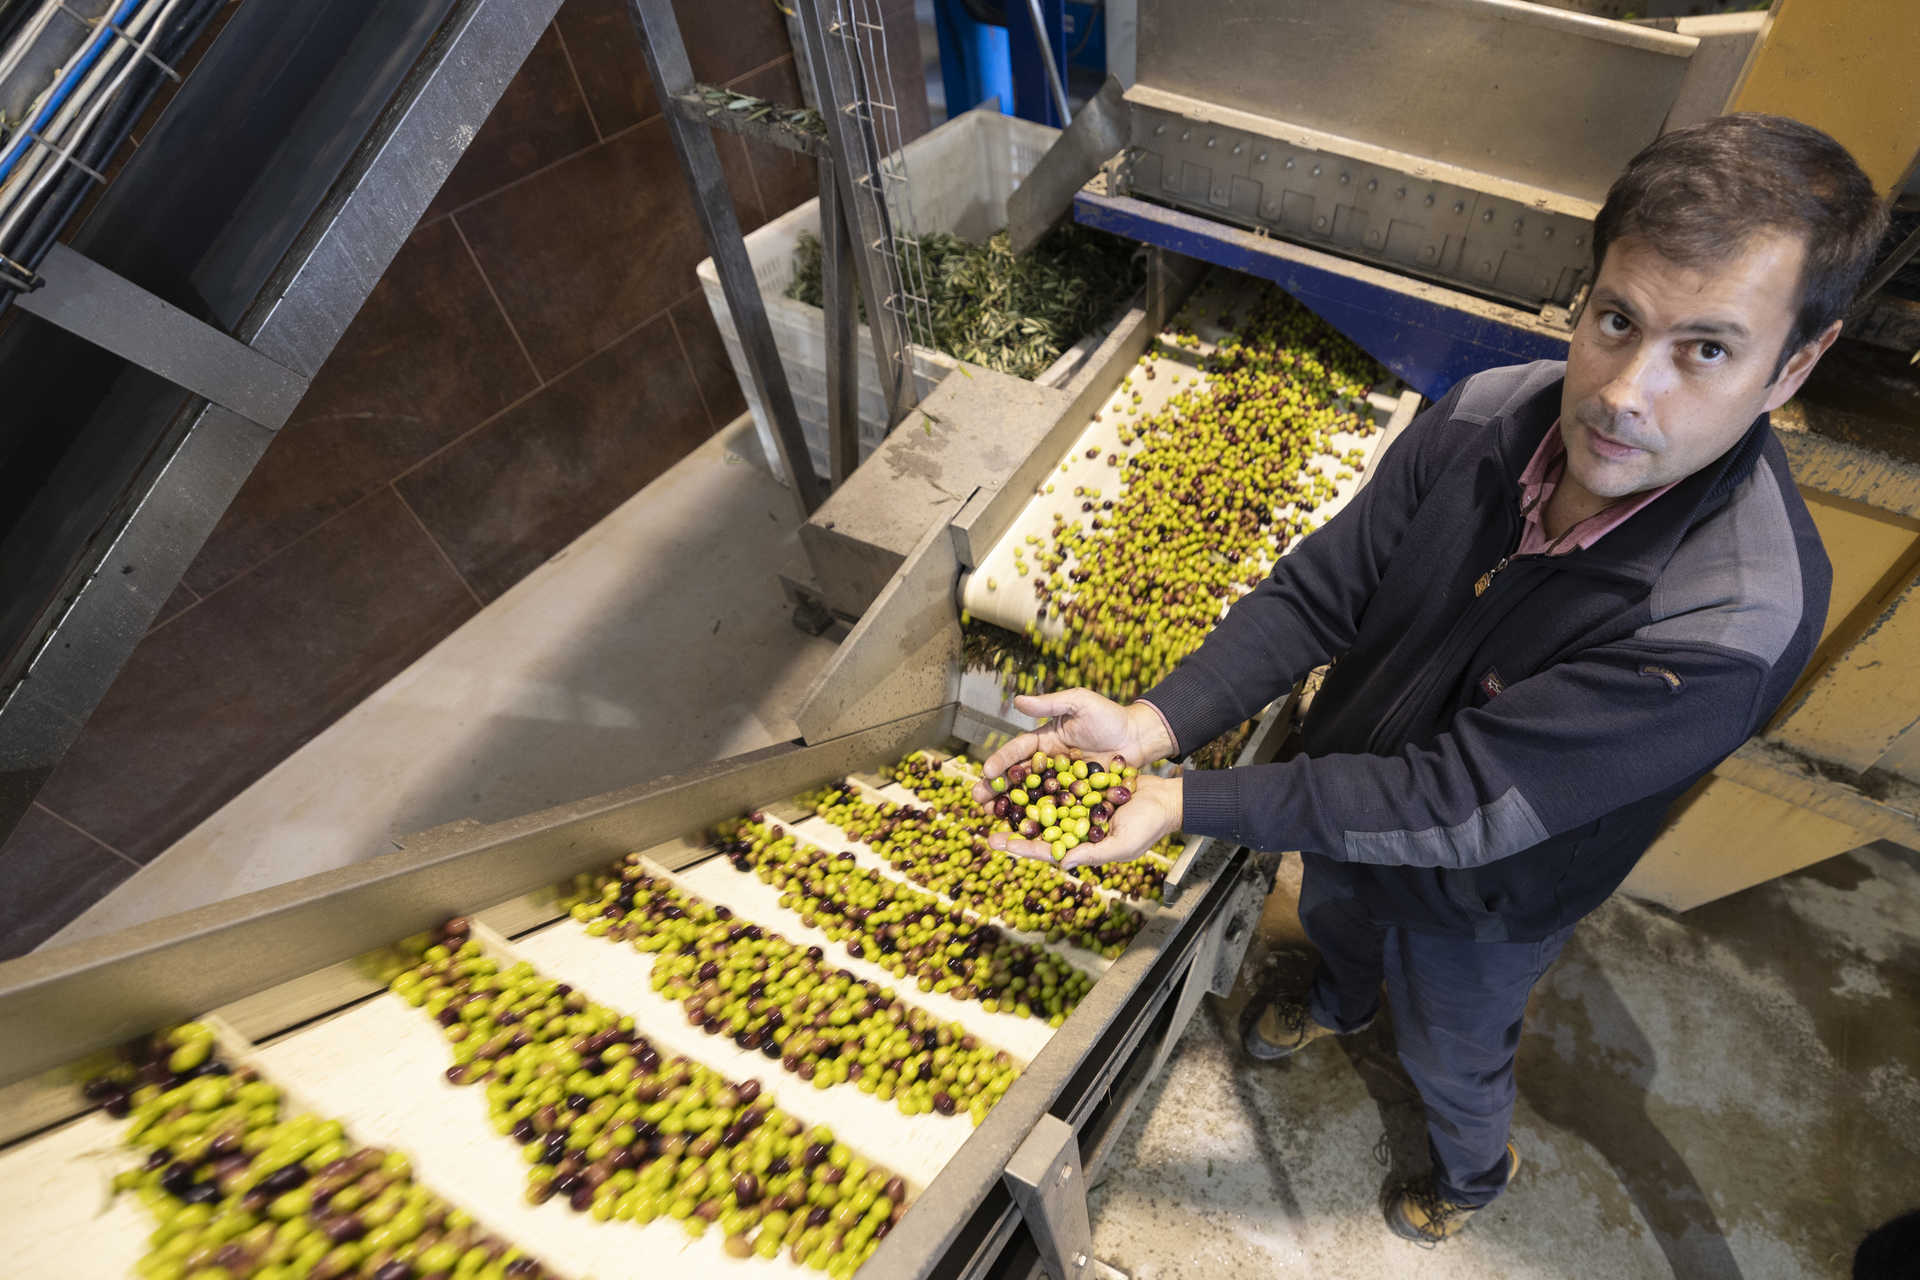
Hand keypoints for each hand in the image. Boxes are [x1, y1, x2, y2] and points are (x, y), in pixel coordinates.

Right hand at [970, 689, 1175, 803]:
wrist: (1139, 738)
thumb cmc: (1110, 715)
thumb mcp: (1079, 702)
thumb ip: (1050, 703)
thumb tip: (1016, 701)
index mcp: (1045, 741)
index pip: (1018, 750)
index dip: (1002, 761)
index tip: (986, 772)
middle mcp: (1048, 763)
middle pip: (1017, 777)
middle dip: (995, 788)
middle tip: (976, 799)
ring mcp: (1061, 783)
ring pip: (1031, 796)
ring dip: (1010, 807)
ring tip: (990, 817)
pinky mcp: (1076, 798)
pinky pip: (1055, 809)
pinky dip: (1039, 820)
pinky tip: (1023, 831)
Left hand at [988, 772, 1181, 868]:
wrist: (1165, 798)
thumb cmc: (1148, 827)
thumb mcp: (1122, 844)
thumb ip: (1093, 854)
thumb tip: (1061, 863)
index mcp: (1079, 847)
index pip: (1044, 850)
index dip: (1021, 846)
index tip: (998, 841)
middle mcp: (1073, 829)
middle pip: (1036, 827)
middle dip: (1010, 823)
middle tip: (983, 815)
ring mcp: (1076, 808)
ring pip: (1042, 804)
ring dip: (1019, 799)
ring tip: (994, 791)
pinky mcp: (1081, 787)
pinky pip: (1056, 783)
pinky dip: (1039, 778)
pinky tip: (1020, 768)